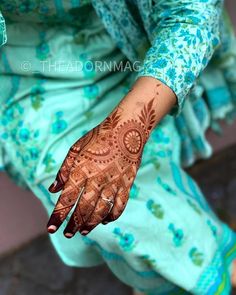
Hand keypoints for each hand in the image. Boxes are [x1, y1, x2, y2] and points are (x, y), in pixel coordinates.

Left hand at [47, 99, 155, 237]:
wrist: (126, 129)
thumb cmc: (98, 138)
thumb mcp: (75, 149)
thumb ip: (63, 171)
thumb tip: (53, 190)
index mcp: (81, 170)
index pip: (66, 198)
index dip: (58, 215)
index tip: (51, 228)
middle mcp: (96, 179)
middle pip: (83, 209)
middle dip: (74, 224)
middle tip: (68, 234)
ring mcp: (113, 183)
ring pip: (101, 211)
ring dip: (91, 224)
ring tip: (84, 231)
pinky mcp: (127, 184)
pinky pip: (120, 205)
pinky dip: (112, 216)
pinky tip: (105, 220)